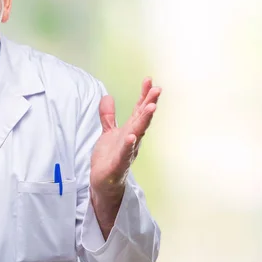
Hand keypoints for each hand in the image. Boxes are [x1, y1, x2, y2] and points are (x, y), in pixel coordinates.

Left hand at [90, 77, 160, 197]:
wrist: (104, 182)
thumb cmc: (109, 157)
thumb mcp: (108, 133)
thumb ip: (108, 116)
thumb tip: (107, 97)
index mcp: (130, 130)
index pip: (138, 110)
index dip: (143, 95)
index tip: (149, 80)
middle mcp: (132, 139)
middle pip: (142, 118)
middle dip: (149, 103)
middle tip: (157, 89)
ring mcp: (127, 151)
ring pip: (138, 133)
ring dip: (144, 120)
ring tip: (150, 107)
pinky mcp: (119, 164)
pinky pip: (125, 153)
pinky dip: (129, 144)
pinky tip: (131, 135)